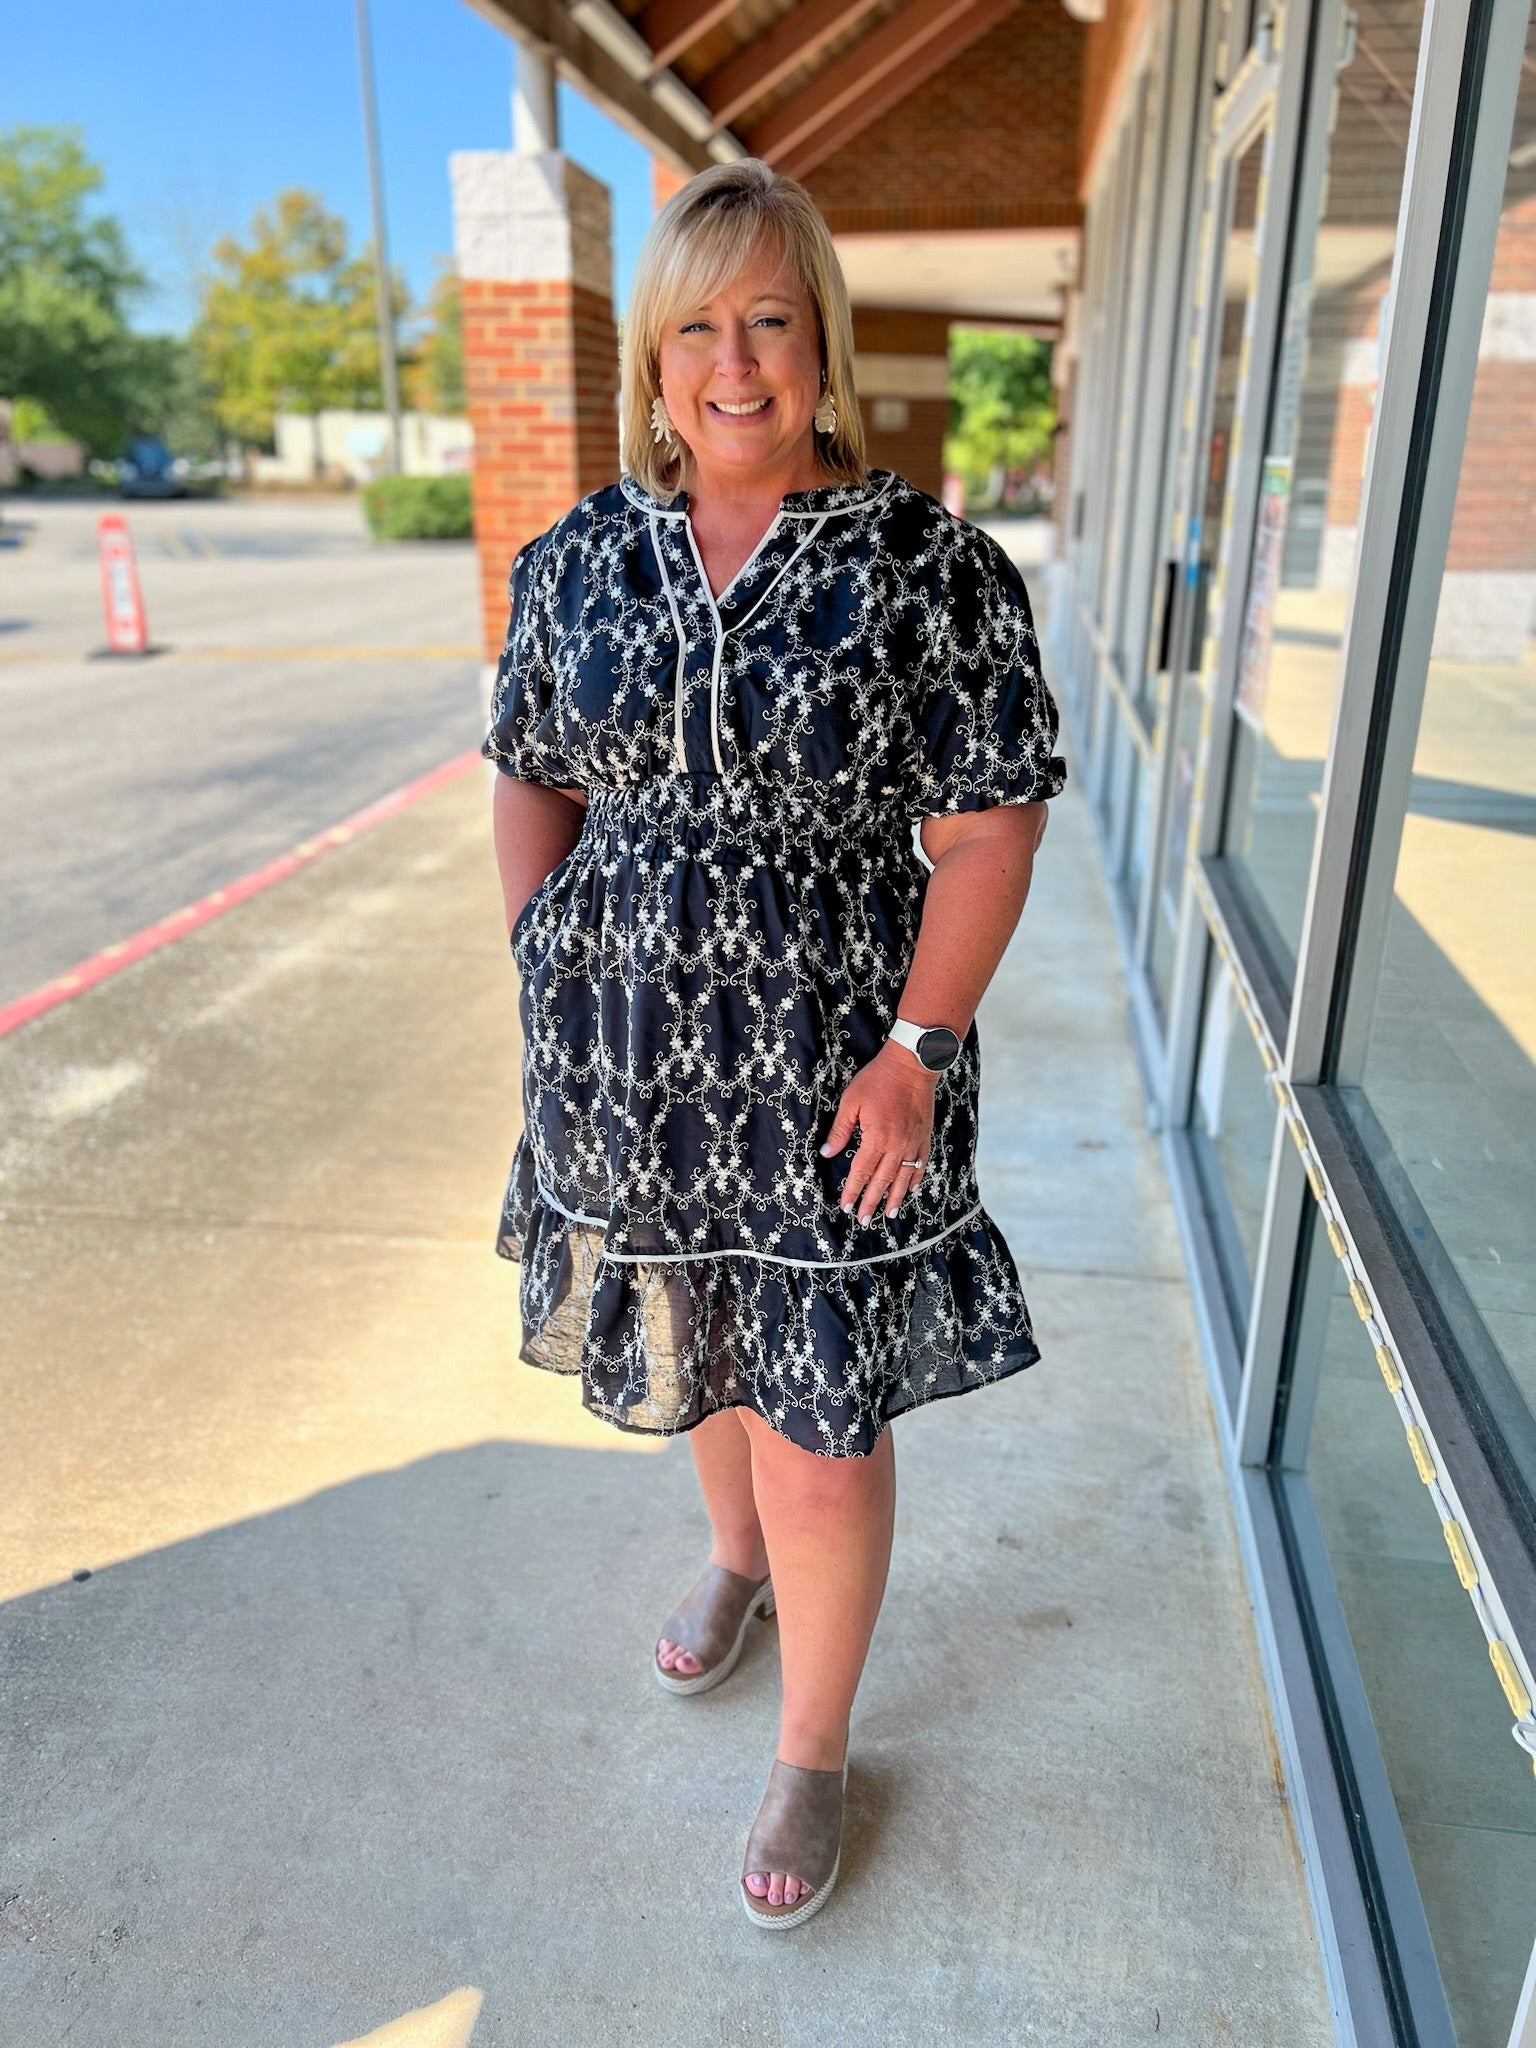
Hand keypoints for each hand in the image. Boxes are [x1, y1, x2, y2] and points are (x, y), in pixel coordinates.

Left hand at [820, 1043, 937, 1221]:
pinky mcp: (924, 1136)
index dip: (852, 1191)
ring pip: (903, 1177)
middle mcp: (897, 1145)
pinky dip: (915, 1179)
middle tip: (863, 1220)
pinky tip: (910, 1190)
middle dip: (871, 1202)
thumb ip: (840, 1131)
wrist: (912, 1065)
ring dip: (895, 1198)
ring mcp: (913, 1142)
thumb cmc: (878, 1080)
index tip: (846, 1207)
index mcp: (877, 1138)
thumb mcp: (851, 1102)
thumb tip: (826, 1153)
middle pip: (882, 1181)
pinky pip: (920, 1164)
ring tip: (889, 1214)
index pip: (861, 1172)